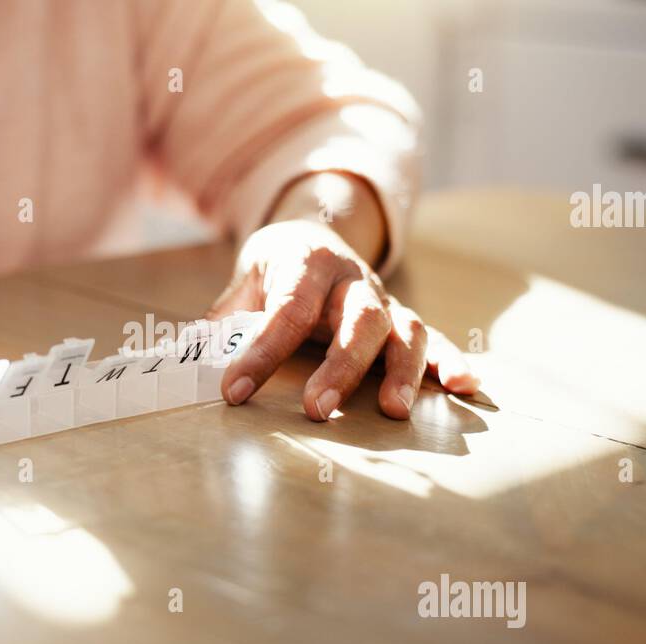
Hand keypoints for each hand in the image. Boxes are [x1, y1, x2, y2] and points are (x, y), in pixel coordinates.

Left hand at [207, 218, 478, 420]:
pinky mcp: (402, 320)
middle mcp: (352, 279)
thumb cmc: (274, 268)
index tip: (234, 390)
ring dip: (403, 371)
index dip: (261, 352)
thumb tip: (181, 360)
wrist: (314, 231)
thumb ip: (221, 321)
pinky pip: (434, 339)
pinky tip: (465, 387)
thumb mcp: (242, 282)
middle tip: (319, 410)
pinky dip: (450, 361)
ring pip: (403, 329)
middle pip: (358, 319)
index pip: (286, 309)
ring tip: (394, 411)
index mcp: (305, 263)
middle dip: (341, 367)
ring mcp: (384, 299)